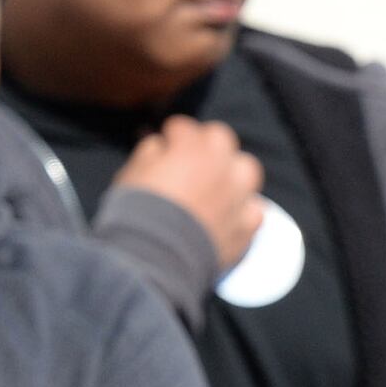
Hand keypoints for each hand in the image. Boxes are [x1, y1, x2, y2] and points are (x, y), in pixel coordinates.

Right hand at [117, 117, 266, 268]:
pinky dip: (242, 211)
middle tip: (189, 161)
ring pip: (246, 170)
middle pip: (220, 140)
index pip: (185, 127)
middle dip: (205, 145)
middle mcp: (222, 166)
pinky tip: (227, 216)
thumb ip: (150, 151)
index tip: (166, 142)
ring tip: (215, 186)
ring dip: (232, 173)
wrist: (152, 259)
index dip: (172, 135)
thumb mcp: (132, 172)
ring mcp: (238, 197)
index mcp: (192, 148)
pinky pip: (254, 211)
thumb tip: (160, 146)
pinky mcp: (245, 228)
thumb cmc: (136, 212)